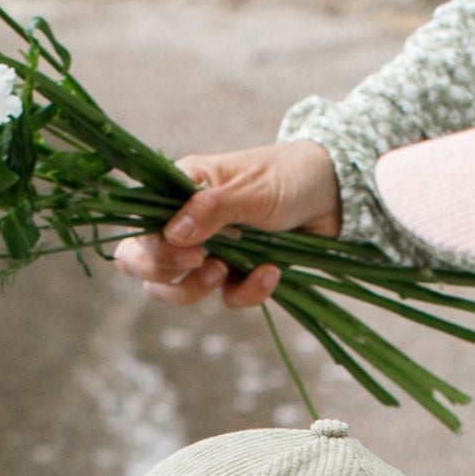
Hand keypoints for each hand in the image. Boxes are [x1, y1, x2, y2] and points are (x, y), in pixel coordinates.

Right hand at [111, 142, 341, 310]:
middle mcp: (187, 224)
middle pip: (146, 266)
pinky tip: (271, 274)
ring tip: (229, 272)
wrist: (334, 195)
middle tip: (202, 266)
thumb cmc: (288, 178)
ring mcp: (211, 252)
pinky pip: (228, 298)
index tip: (189, 252)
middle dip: (168, 276)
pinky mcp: (237, 274)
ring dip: (200, 289)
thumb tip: (172, 234)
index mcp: (180, 192)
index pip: (141, 229)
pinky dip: (247, 292)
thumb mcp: (250, 189)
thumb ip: (211, 211)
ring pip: (179, 290)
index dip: (153, 250)